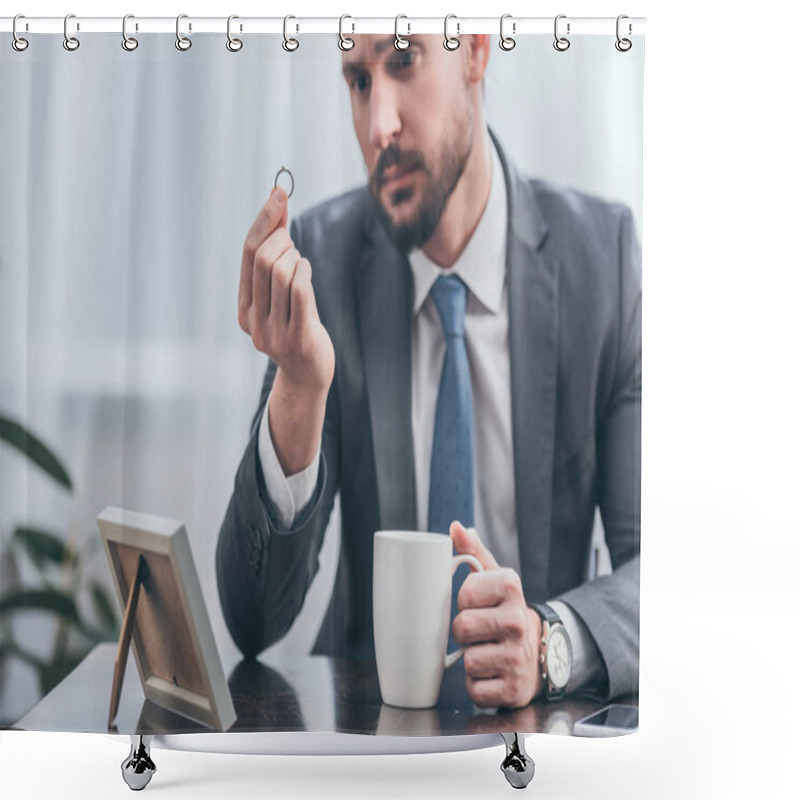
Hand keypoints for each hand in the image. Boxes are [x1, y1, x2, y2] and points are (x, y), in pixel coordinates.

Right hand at [238, 186, 333, 396]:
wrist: (309, 376)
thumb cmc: (299, 328)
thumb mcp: (283, 296)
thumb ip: (277, 258)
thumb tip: (278, 206)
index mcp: (244, 308)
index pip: (248, 254)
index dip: (264, 219)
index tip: (280, 192)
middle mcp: (253, 320)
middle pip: (264, 259)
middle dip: (283, 238)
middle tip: (293, 243)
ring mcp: (274, 331)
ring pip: (282, 272)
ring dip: (296, 257)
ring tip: (300, 264)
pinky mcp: (297, 337)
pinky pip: (299, 290)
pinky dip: (305, 271)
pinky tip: (306, 271)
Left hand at [450, 522, 543, 708]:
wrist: (540, 652)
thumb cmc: (504, 611)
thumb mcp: (493, 578)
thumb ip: (472, 551)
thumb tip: (456, 527)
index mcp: (511, 588)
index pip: (464, 595)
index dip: (463, 601)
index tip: (475, 603)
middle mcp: (518, 621)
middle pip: (463, 627)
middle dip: (463, 632)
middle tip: (478, 630)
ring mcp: (518, 657)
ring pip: (468, 660)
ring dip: (470, 659)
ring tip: (486, 650)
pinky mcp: (514, 689)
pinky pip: (475, 689)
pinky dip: (477, 684)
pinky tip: (490, 672)